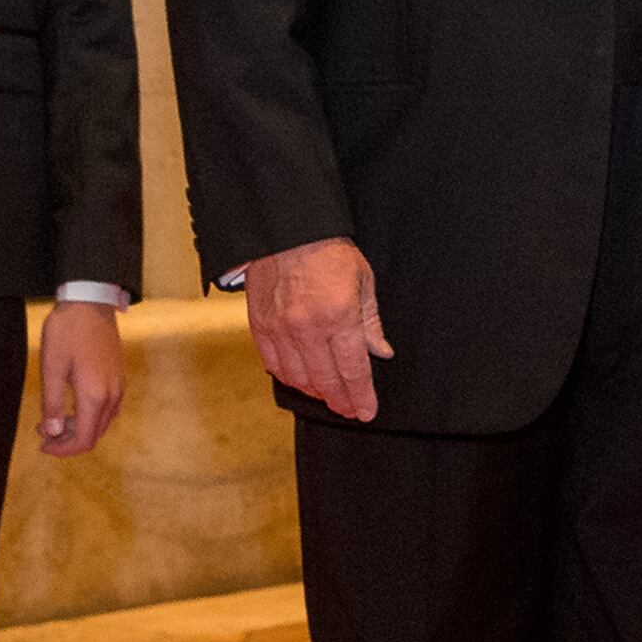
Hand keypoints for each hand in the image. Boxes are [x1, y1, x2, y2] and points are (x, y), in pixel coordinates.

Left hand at [36, 300, 125, 455]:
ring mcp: (118, 386)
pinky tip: (73, 404)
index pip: (83, 439)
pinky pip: (108, 409)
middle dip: (68, 441)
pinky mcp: (119, 377)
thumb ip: (53, 404)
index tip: (42, 445)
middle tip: (44, 430)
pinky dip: (90, 416)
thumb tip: (52, 433)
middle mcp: (112, 395)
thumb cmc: (67, 331)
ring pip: (102, 423)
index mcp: (94, 396)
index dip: (62, 449)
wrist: (90, 301)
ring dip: (79, 428)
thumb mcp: (52, 367)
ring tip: (55, 417)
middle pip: (94, 435)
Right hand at [242, 236, 390, 421]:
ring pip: (298, 378)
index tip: (367, 412)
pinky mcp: (260, 325)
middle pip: (326, 381)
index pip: (353, 370)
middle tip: (349, 410)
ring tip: (328, 396)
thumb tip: (381, 352)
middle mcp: (307, 328)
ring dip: (315, 392)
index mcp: (339, 316)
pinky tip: (301, 379)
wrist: (286, 229)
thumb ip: (371, 321)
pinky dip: (289, 377)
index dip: (361, 396)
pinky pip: (274, 364)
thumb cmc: (328, 251)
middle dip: (341, 401)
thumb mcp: (362, 280)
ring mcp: (280, 329)